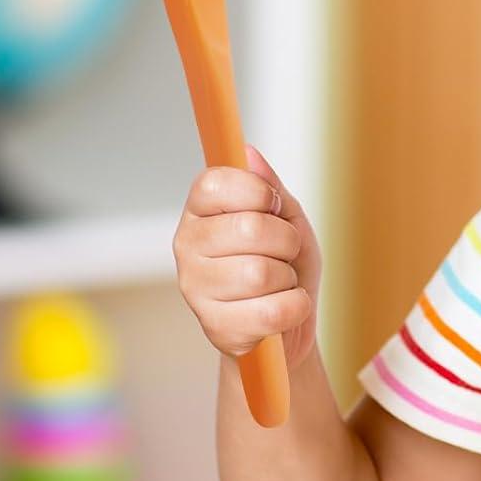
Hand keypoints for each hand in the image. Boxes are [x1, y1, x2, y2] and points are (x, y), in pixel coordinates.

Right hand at [172, 145, 322, 370]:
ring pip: (261, 273)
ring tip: (280, 284)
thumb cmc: (285, 266)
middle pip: (250, 228)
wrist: (288, 323)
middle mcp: (187, 246)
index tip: (274, 206)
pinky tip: (283, 308)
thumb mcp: (287, 218)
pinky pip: (272, 311)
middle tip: (284, 254)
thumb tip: (248, 153)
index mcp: (200, 212)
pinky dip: (294, 308)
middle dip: (286, 241)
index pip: (216, 183)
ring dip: (288, 279)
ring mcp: (196, 288)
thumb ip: (269, 186)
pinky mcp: (215, 327)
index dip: (259, 192)